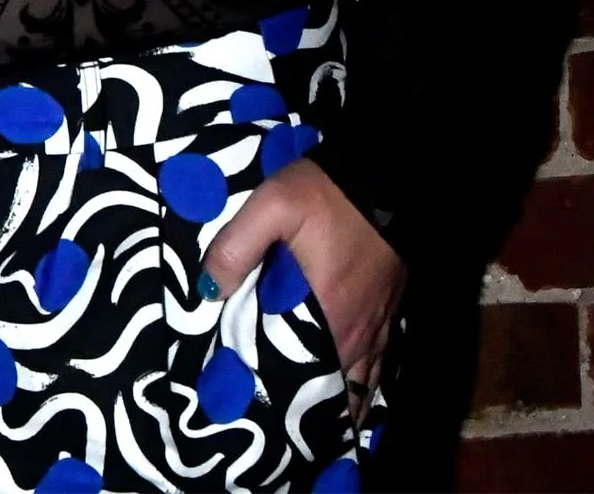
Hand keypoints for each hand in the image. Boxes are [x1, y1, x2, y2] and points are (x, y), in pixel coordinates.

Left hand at [205, 158, 405, 420]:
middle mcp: (357, 332)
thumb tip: (206, 291)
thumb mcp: (270, 206)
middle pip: (330, 387)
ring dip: (332, 399)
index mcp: (328, 313)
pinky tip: (341, 391)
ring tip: (303, 415)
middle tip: (269, 411)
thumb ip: (236, 247)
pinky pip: (375, 367)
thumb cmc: (325, 194)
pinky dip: (357, 383)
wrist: (384, 178)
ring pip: (357, 384)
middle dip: (303, 403)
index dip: (273, 388)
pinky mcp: (387, 314)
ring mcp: (377, 326)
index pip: (299, 372)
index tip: (245, 397)